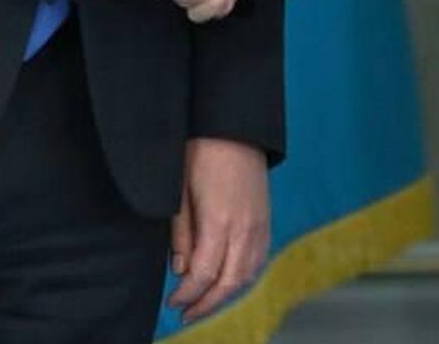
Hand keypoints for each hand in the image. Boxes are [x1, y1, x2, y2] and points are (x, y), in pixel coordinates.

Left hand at [168, 137, 269, 321]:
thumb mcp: (180, 193)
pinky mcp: (265, 218)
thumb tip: (180, 269)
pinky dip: (243, 277)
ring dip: (226, 295)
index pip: (204, 275)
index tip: (173, 302)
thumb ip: (181, 235)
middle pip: (229, 283)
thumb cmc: (201, 152)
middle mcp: (244, 228)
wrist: (234, 126)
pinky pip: (258, 259)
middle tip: (186, 313)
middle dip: (206, 304)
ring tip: (205, 302)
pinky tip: (229, 280)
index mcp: (220, 222)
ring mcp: (259, 224)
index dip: (187, 295)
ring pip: (247, 275)